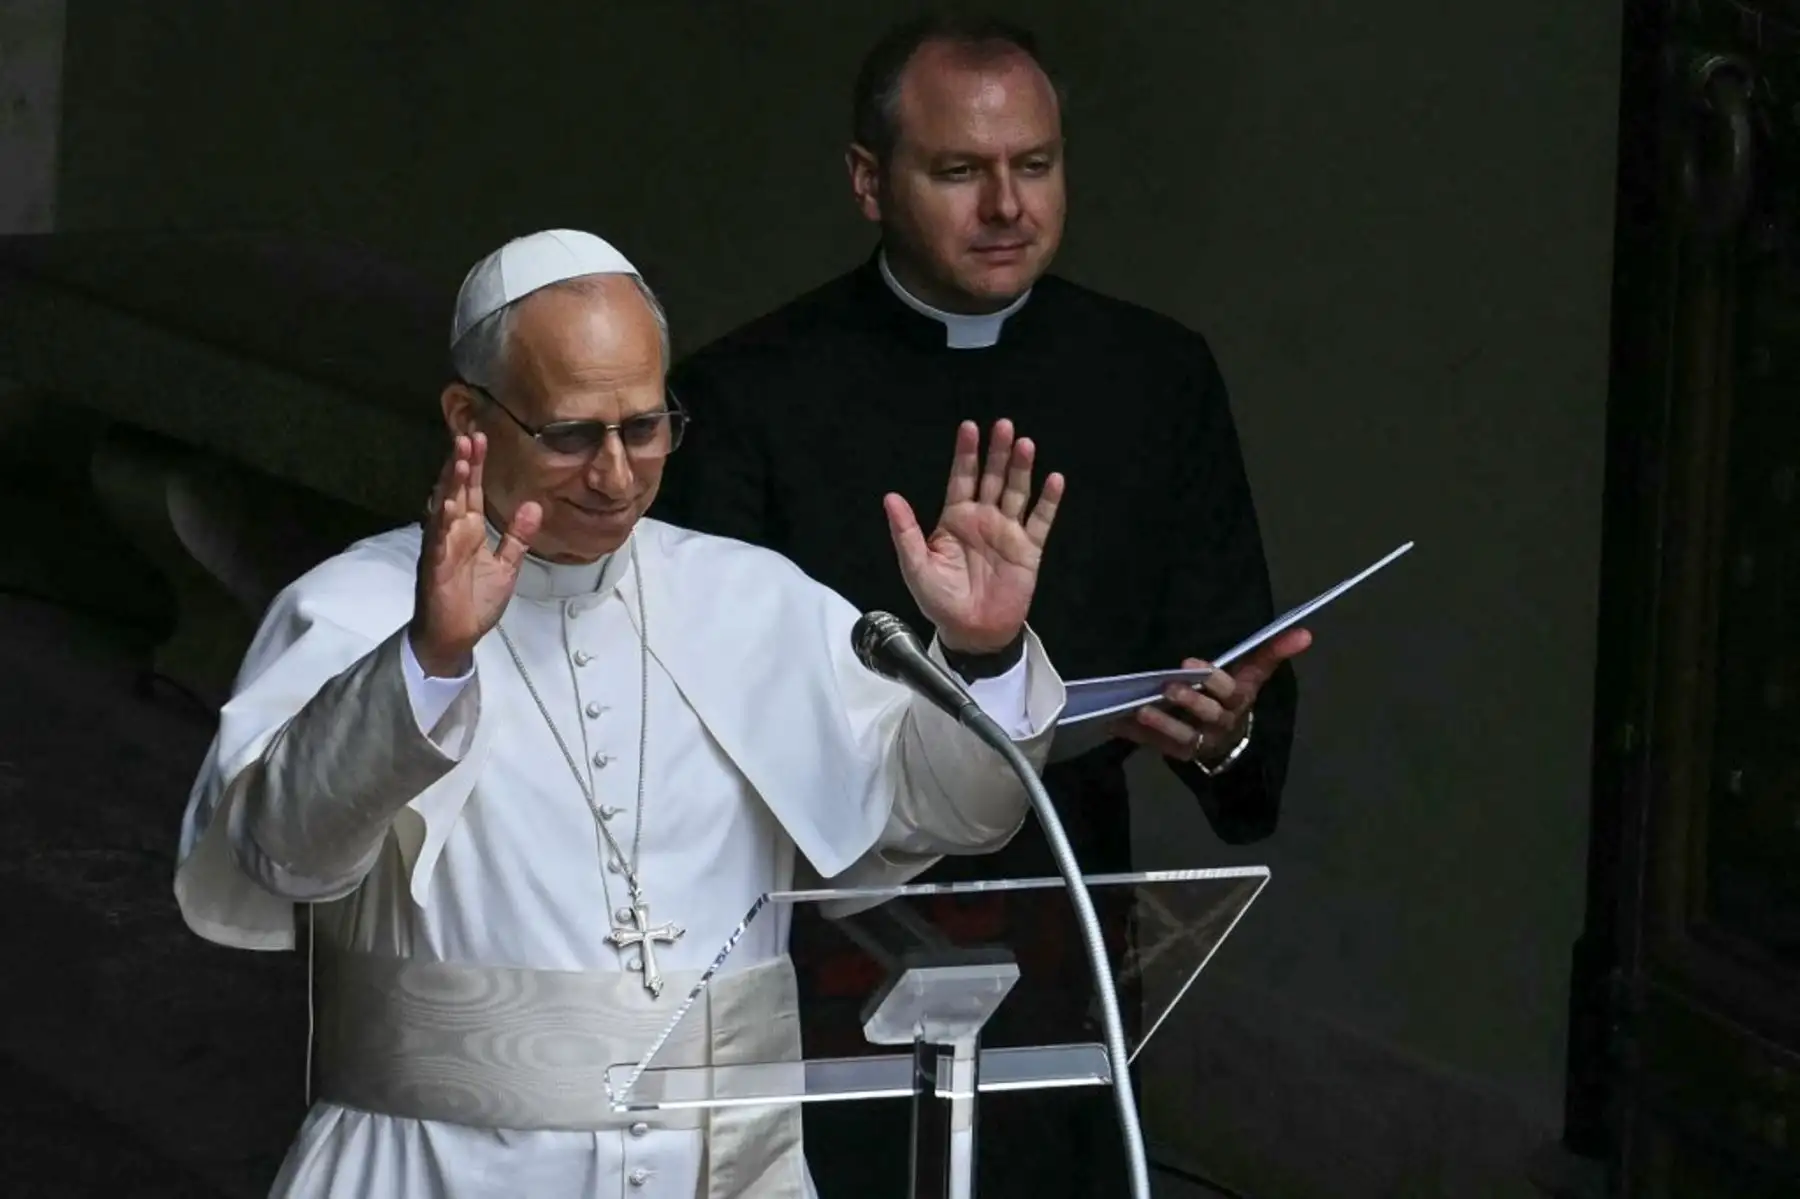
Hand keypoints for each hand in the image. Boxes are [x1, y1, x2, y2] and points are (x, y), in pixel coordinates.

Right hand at [408, 433, 541, 676]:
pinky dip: (442, 525)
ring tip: (458, 461)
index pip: (470, 490)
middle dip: (461, 464)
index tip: (479, 439)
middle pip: (456, 492)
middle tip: (469, 436)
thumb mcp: (506, 565)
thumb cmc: (475, 600)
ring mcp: (441, 548)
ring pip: (444, 510)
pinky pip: (438, 544)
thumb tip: (534, 505)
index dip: (474, 465)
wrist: (455, 635)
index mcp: (467, 530)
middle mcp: (451, 533)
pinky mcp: (435, 569)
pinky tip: (447, 507)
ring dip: (449, 486)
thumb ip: (517, 535)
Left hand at [885, 419, 1063, 653]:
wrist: (972, 633)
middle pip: (992, 478)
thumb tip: (890, 498)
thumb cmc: (940, 601)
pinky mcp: (1028, 550)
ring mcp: (1007, 532)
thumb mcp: (916, 566)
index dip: (965, 454)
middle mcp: (983, 519)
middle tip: (1002, 425)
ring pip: (1017, 492)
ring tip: (1025, 444)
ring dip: (1021, 468)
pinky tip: (1053, 479)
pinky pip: (1040, 521)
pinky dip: (1048, 501)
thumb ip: (905, 532)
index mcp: (955, 519)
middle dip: (996, 452)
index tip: (968, 428)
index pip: (961, 478)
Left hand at [1110, 627, 1311, 764]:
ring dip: (1162, 724)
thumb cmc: (1233, 699)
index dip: (1214, 680)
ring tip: (1142, 710)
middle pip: (1209, 714)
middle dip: (1190, 701)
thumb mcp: (1252, 675)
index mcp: (1239, 700)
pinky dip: (1135, 734)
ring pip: (1183, 736)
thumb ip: (1271, 652)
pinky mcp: (1176, 752)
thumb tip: (1305, 633)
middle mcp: (1221, 723)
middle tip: (1169, 686)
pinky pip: (1155, 745)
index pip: (1233, 689)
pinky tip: (1117, 722)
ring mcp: (1199, 742)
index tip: (1194, 665)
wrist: (1227, 744)